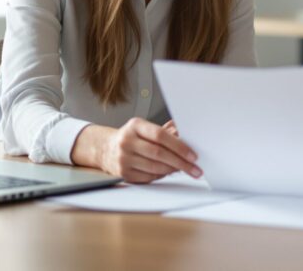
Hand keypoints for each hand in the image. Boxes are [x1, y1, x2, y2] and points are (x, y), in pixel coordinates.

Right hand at [70, 118, 201, 182]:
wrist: (106, 149)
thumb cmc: (132, 137)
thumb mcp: (144, 128)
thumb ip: (165, 131)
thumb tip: (188, 136)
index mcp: (135, 126)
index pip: (160, 135)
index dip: (178, 145)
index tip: (193, 155)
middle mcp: (127, 141)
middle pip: (159, 153)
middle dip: (181, 162)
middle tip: (196, 168)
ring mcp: (124, 159)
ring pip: (155, 167)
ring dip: (174, 170)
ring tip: (187, 170)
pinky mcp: (124, 173)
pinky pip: (149, 177)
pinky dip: (162, 175)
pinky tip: (170, 172)